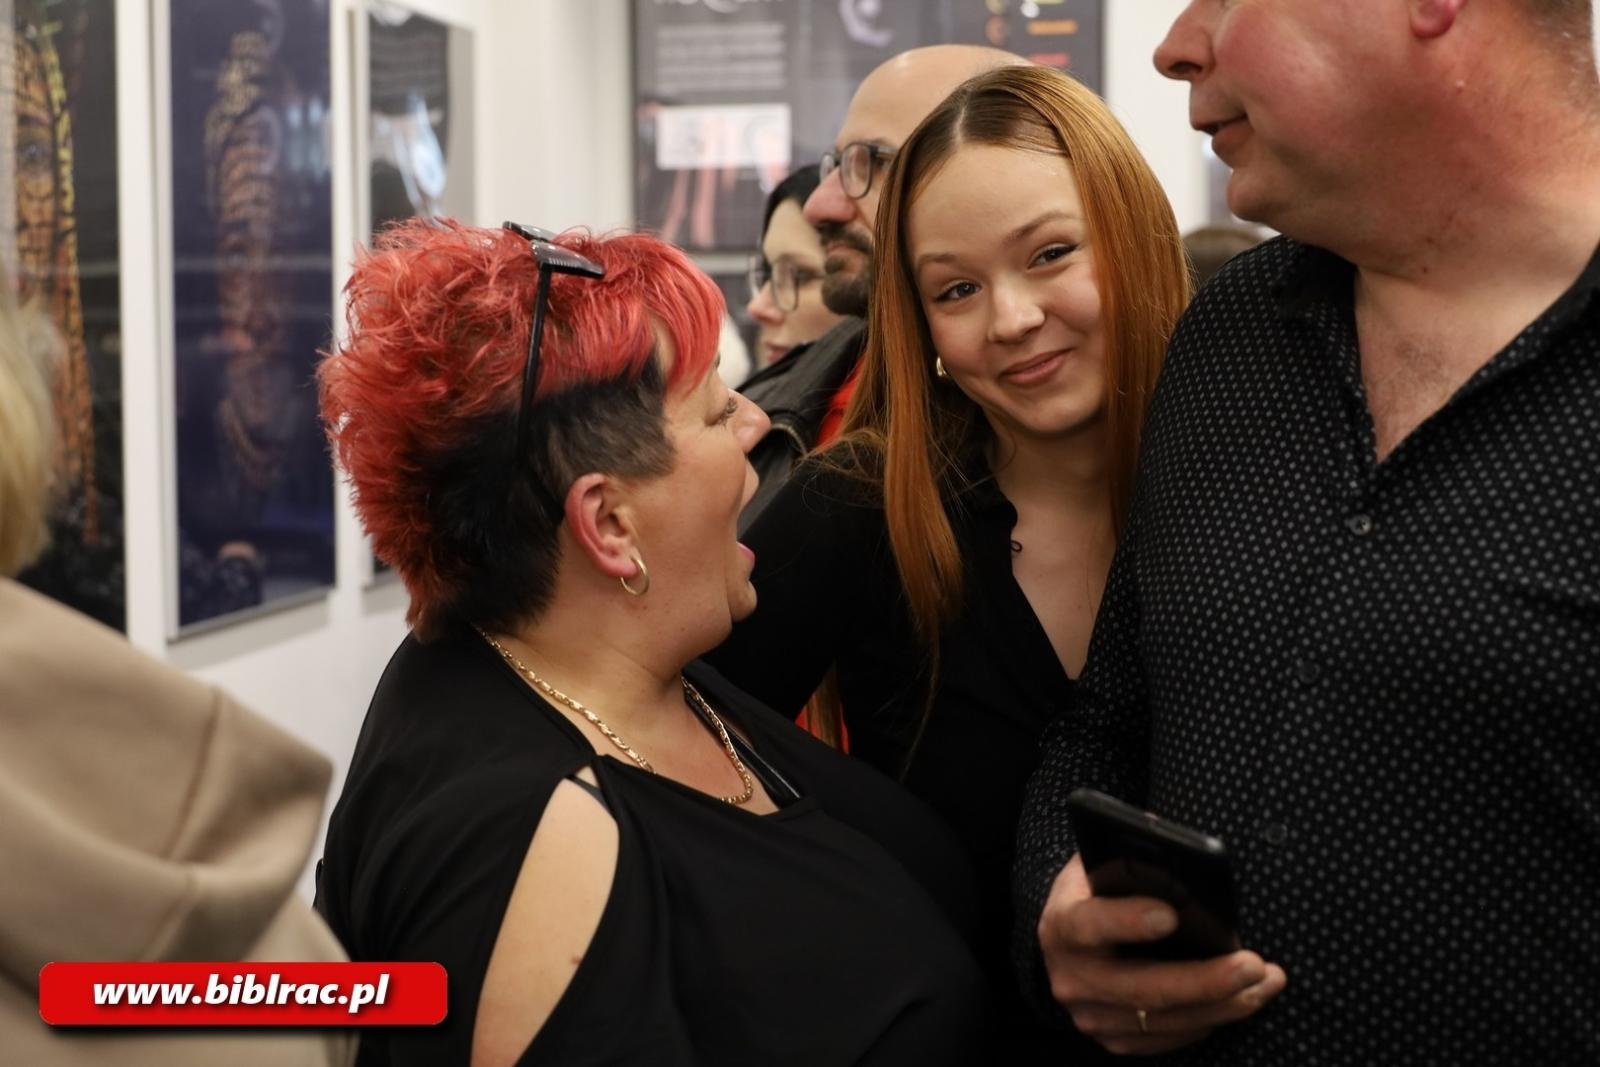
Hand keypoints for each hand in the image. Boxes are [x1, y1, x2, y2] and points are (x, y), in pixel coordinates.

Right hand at [1037, 854, 1286, 1055]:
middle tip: (1254, 965)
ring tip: (1267, 981)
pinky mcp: (1114, 1038)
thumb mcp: (1101, 866)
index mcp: (1062, 924)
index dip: (1128, 922)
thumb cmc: (1097, 892)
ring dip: (1224, 1004)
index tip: (1171, 915)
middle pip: (1143, 988)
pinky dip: (1210, 1020)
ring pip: (1165, 1020)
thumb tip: (1175, 844)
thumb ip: (1130, 862)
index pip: (1091, 924)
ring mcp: (1091, 1015)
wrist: (1070, 940)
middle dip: (1205, 980)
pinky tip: (1242, 1000)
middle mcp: (1072, 977)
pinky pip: (1169, 1038)